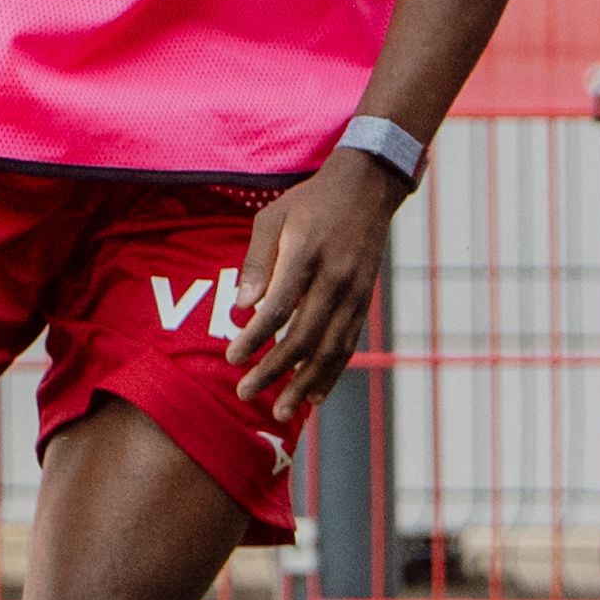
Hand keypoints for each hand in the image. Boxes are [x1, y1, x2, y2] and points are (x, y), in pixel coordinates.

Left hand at [225, 153, 405, 409]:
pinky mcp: (364, 301)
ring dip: (304, 383)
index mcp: (307, 254)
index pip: (278, 308)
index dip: (255, 338)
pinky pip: (348, 344)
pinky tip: (315, 395)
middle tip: (245, 393)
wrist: (368, 188)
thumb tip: (242, 306)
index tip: (231, 358)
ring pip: (330, 349)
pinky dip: (332, 373)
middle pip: (304, 337)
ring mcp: (354, 292)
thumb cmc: (310, 202)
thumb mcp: (273, 217)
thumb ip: (257, 262)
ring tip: (281, 411)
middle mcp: (335, 278)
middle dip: (273, 371)